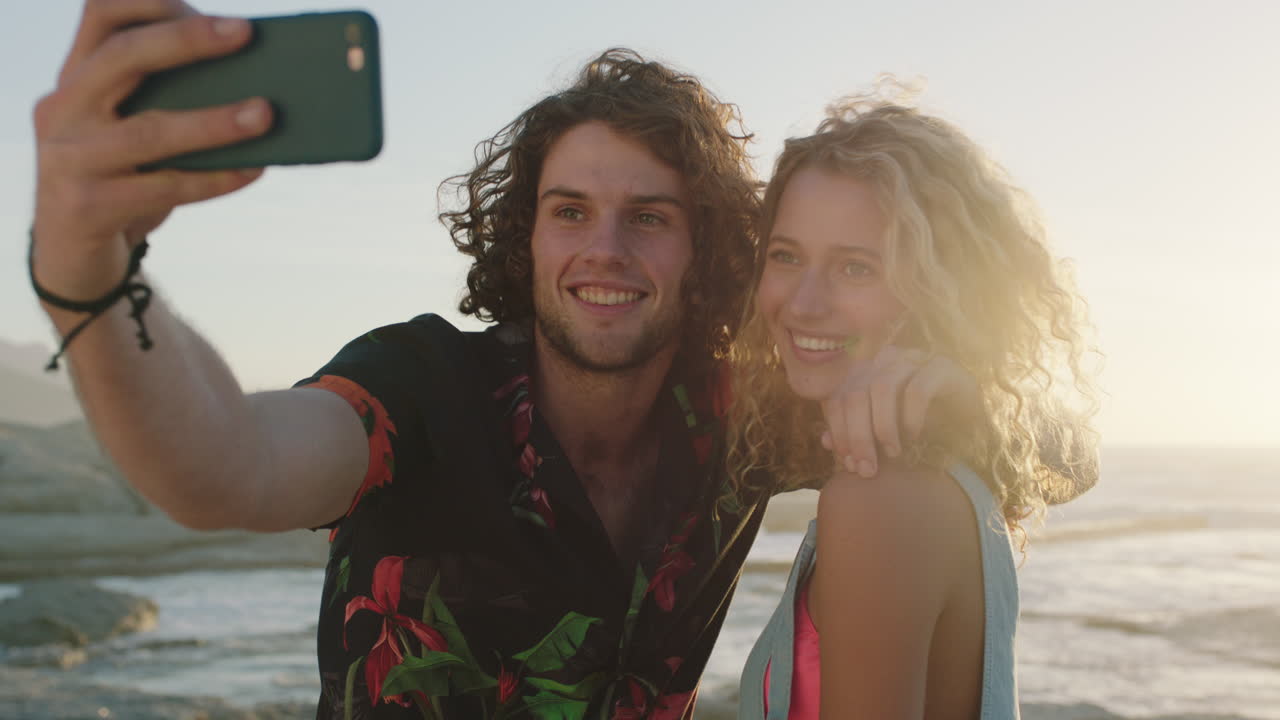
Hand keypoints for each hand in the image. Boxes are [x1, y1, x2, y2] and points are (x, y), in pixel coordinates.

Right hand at [32, 0, 271, 300]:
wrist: (76, 256)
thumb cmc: (124, 178)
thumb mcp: (133, 129)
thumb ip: (170, 100)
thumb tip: (258, 82)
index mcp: (76, 77)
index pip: (101, 14)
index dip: (151, 2)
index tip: (213, 11)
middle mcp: (63, 108)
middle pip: (122, 57)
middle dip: (186, 41)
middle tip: (245, 34)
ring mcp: (68, 158)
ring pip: (148, 131)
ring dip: (214, 121)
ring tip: (266, 114)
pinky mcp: (87, 206)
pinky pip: (162, 188)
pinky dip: (214, 179)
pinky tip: (254, 170)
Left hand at [820, 346, 977, 477]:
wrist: (970, 419)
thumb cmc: (921, 427)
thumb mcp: (884, 434)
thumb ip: (855, 434)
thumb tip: (825, 441)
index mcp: (865, 372)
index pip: (837, 398)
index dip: (839, 432)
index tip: (848, 464)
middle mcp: (885, 360)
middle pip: (856, 393)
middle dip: (858, 436)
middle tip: (867, 468)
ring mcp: (914, 359)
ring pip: (882, 387)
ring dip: (883, 426)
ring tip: (893, 453)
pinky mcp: (942, 367)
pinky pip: (917, 389)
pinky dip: (911, 417)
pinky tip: (914, 436)